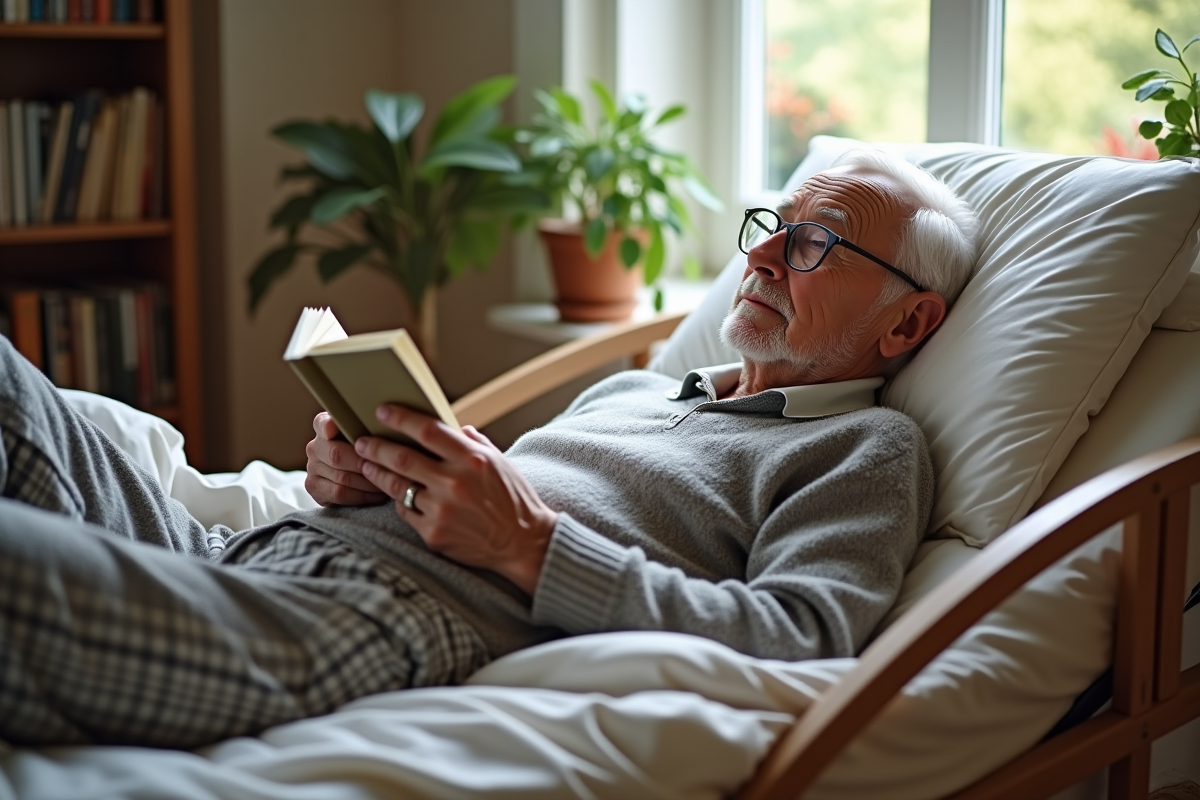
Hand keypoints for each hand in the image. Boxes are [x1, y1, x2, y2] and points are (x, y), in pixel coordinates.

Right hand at [304, 412, 387, 505]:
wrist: (348, 475)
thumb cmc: (364, 450)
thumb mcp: (366, 435)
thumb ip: (369, 427)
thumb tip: (387, 419)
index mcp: (325, 427)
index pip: (322, 422)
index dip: (327, 425)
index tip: (333, 428)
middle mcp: (314, 446)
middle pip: (337, 454)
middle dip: (365, 463)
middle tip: (386, 466)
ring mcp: (312, 468)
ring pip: (342, 477)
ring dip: (369, 482)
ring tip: (388, 481)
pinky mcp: (314, 488)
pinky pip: (340, 493)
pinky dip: (363, 495)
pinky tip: (377, 493)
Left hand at [353, 404, 557, 594]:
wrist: (523, 543)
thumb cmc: (513, 499)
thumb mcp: (499, 462)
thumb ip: (473, 443)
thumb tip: (452, 428)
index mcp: (472, 459)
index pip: (427, 430)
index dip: (400, 418)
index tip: (381, 411)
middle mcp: (454, 482)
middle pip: (402, 457)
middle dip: (376, 446)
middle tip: (362, 440)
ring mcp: (442, 510)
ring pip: (397, 486)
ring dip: (377, 473)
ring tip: (367, 464)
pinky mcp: (434, 534)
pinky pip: (405, 511)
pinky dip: (399, 500)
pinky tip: (395, 493)